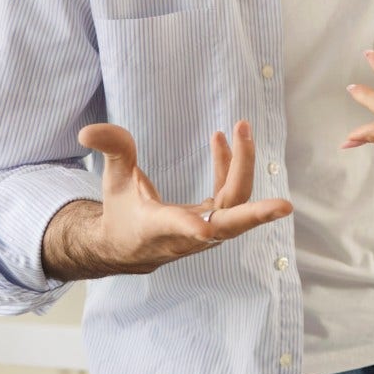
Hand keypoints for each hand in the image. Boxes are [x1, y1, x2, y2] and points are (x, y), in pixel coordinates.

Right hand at [68, 120, 292, 275]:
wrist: (128, 245)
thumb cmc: (121, 213)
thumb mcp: (113, 181)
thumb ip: (110, 151)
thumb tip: (88, 130)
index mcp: (159, 228)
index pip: (177, 229)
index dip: (190, 228)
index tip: (204, 230)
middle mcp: (190, 235)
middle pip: (229, 225)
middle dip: (256, 213)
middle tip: (284, 206)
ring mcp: (208, 229)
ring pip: (237, 204)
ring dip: (242, 166)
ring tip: (241, 127)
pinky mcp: (216, 219)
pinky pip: (232, 194)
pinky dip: (230, 167)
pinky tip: (224, 138)